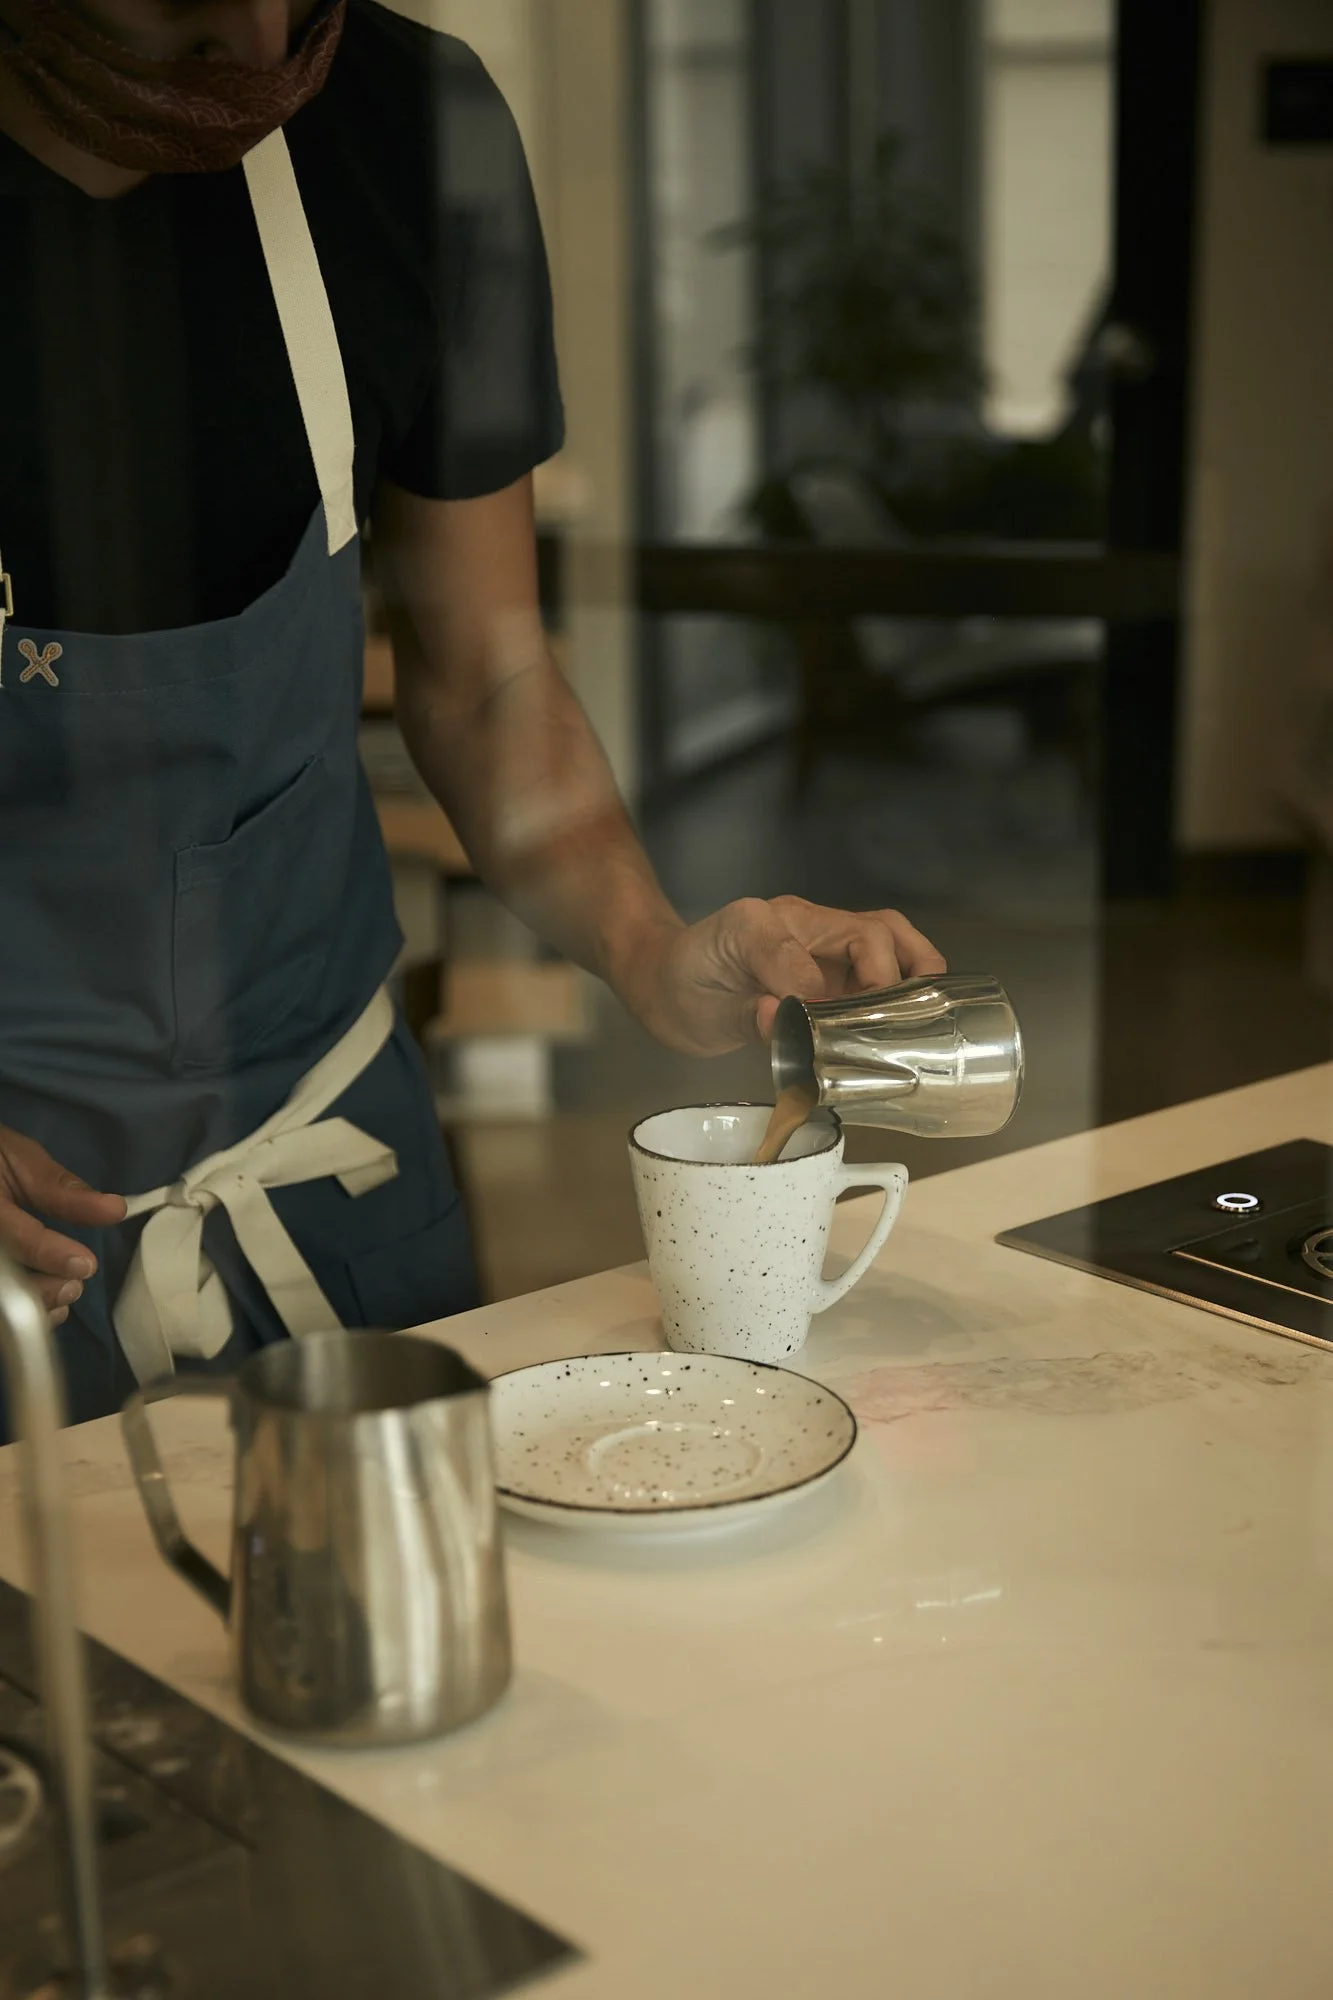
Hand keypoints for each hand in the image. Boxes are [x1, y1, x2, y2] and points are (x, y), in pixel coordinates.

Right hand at [0, 1127, 125, 1325]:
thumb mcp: (19, 1159)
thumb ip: (60, 1190)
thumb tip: (114, 1210)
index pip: (11, 1239)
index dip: (48, 1253)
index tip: (86, 1264)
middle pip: (2, 1283)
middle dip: (41, 1291)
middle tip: (76, 1285)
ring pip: (2, 1302)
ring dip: (34, 1308)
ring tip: (66, 1294)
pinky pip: (2, 1307)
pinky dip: (23, 1314)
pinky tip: (49, 1307)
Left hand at [617, 896, 947, 1055]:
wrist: (667, 978)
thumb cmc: (679, 989)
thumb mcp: (699, 1009)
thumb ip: (744, 1016)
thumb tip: (783, 1017)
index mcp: (755, 924)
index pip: (806, 947)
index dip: (818, 991)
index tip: (817, 1028)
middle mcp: (797, 920)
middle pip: (870, 929)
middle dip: (891, 977)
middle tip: (891, 1024)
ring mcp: (820, 936)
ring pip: (887, 933)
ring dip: (914, 969)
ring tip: (924, 1014)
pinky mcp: (832, 957)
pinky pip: (882, 955)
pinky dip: (905, 979)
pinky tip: (909, 1016)